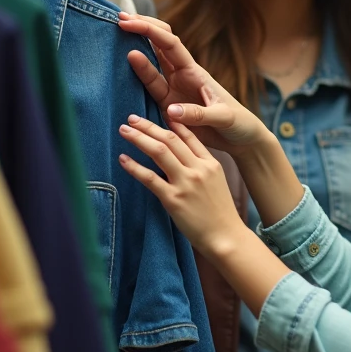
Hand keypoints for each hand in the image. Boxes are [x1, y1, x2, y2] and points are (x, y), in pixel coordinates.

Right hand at [118, 12, 267, 155]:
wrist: (242, 138)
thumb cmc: (238, 123)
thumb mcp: (223, 117)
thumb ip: (199, 114)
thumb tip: (171, 110)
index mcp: (194, 72)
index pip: (169, 44)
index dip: (149, 31)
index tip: (128, 23)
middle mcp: (182, 75)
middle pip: (158, 44)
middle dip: (141, 28)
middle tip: (118, 19)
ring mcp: (173, 88)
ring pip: (151, 62)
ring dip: (134, 49)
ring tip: (114, 35)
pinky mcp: (168, 104)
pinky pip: (148, 86)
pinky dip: (136, 74)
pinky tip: (121, 66)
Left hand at [118, 115, 248, 254]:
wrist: (227, 236)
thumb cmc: (220, 213)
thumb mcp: (216, 182)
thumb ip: (200, 167)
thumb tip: (180, 157)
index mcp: (210, 163)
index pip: (187, 136)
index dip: (169, 123)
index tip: (154, 115)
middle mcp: (198, 169)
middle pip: (170, 139)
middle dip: (148, 126)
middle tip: (131, 118)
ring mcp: (186, 183)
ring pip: (159, 151)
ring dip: (139, 138)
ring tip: (124, 130)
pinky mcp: (174, 199)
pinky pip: (150, 178)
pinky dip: (134, 166)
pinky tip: (123, 158)